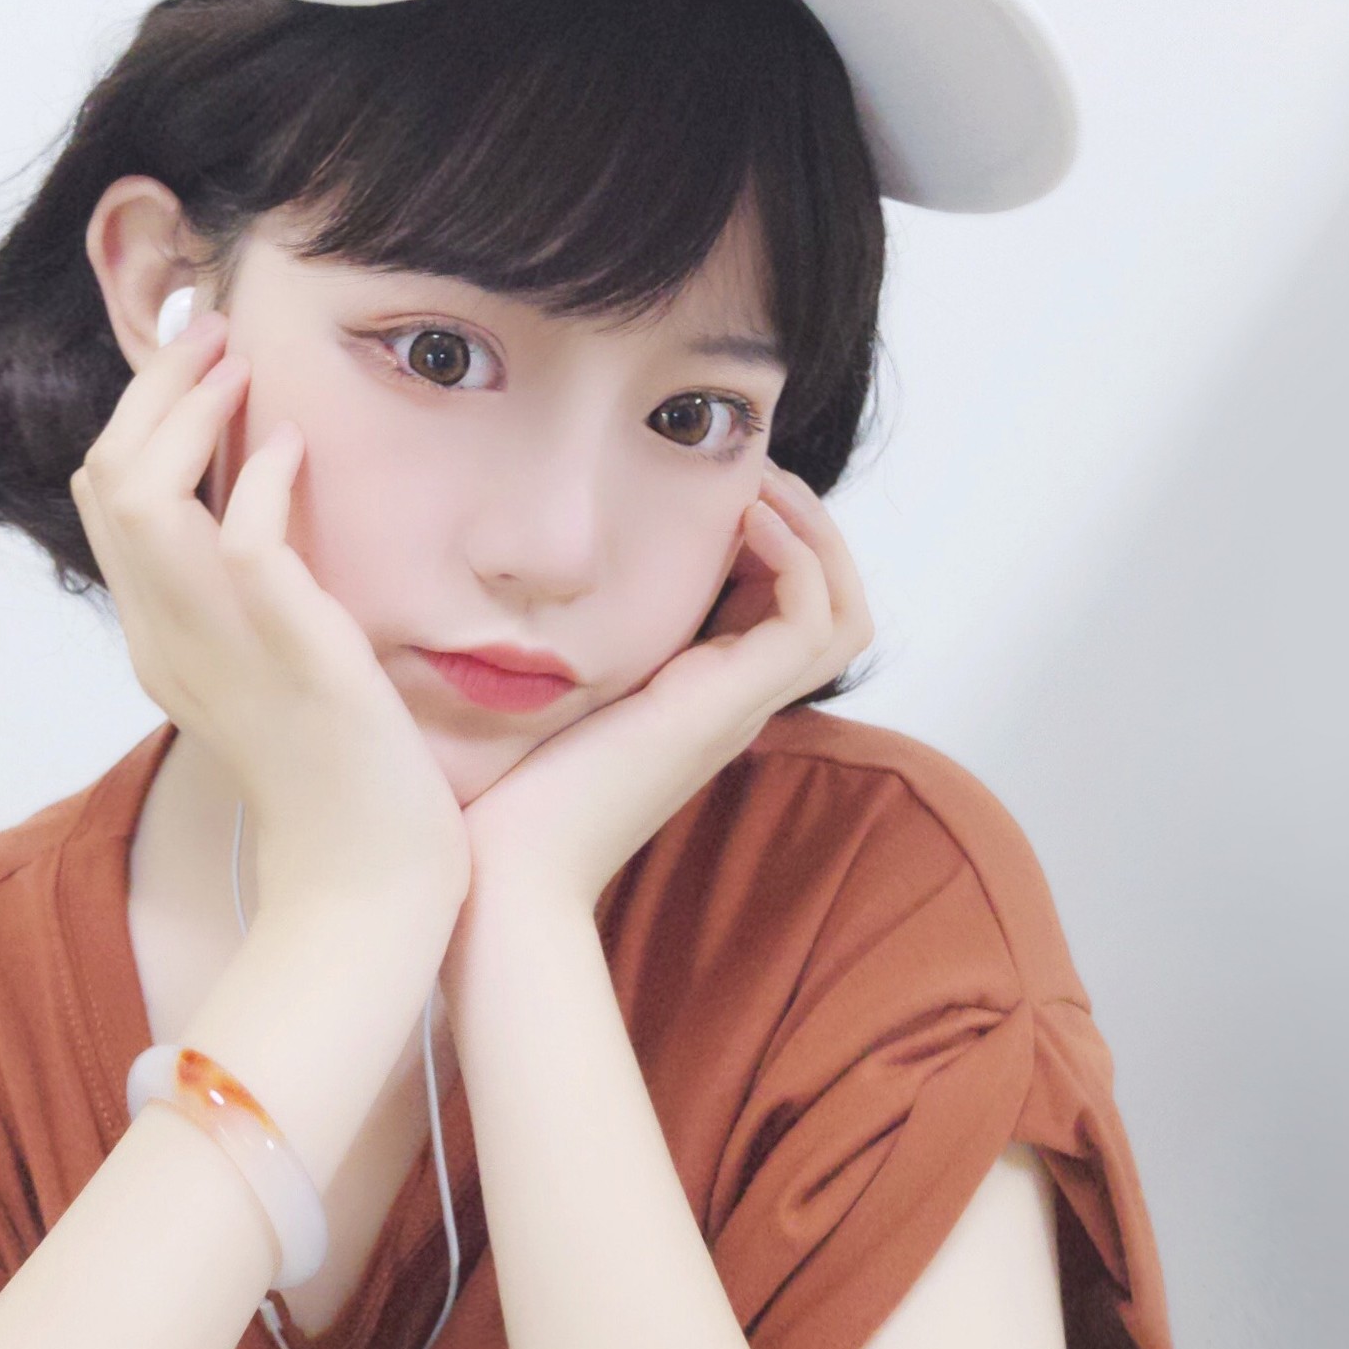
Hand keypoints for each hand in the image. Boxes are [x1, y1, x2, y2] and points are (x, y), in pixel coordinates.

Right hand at [69, 312, 470, 923]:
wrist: (366, 882)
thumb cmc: (336, 780)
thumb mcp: (266, 678)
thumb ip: (244, 603)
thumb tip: (257, 509)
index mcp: (157, 643)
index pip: (106, 506)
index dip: (139, 419)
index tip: (196, 365)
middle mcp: (165, 641)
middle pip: (107, 482)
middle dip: (153, 390)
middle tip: (212, 333)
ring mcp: (216, 649)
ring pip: (144, 498)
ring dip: (187, 412)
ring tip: (238, 363)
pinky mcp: (288, 656)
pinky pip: (243, 542)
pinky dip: (259, 479)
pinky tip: (293, 445)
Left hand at [453, 460, 871, 930]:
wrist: (505, 874)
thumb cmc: (508, 797)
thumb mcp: (550, 698)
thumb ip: (571, 648)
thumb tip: (538, 583)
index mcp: (701, 702)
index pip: (786, 614)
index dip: (774, 543)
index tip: (724, 490)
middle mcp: (733, 705)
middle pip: (836, 610)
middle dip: (810, 528)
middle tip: (757, 475)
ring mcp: (736, 709)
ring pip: (843, 613)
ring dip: (814, 534)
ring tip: (761, 485)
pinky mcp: (725, 708)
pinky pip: (810, 622)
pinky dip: (794, 557)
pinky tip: (743, 519)